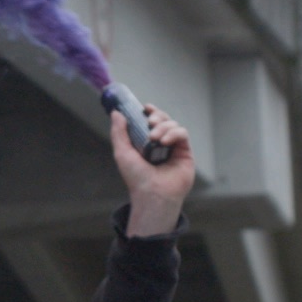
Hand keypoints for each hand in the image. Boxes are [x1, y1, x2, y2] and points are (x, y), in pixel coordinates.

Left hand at [111, 104, 192, 236]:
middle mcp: (161, 144)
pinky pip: (182, 134)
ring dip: (164, 126)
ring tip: (154, 138)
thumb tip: (116, 113)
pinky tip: (164, 142)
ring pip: (173, 125)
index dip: (150, 112)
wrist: (152, 193)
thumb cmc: (136, 177)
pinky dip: (174, 133)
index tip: (145, 108)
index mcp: (146, 143)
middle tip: (150, 122)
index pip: (151, 122)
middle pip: (163, 120)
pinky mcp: (185, 153)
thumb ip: (119, 133)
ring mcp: (174, 148)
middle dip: (157, 117)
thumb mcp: (122, 153)